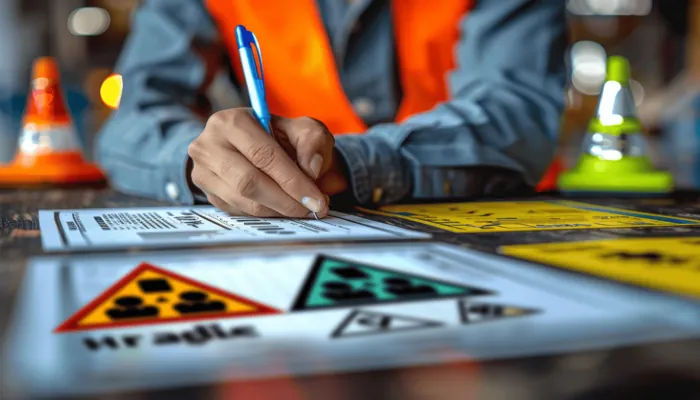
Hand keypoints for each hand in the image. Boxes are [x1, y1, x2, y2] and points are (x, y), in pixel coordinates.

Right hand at [188, 108, 348, 217]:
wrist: (262, 147)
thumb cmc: (282, 137)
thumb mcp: (304, 129)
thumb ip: (312, 141)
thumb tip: (311, 168)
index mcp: (232, 121)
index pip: (263, 156)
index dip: (292, 181)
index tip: (316, 199)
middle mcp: (209, 145)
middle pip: (248, 182)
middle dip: (285, 201)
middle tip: (311, 209)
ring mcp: (203, 170)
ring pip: (243, 201)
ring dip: (277, 211)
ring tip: (301, 208)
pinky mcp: (207, 192)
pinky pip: (237, 211)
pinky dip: (265, 214)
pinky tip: (282, 208)